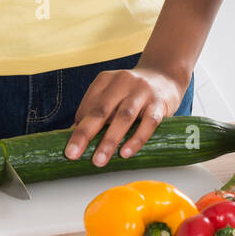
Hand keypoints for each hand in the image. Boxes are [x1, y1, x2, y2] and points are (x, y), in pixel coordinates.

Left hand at [65, 68, 184, 166]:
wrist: (165, 75)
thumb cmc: (133, 92)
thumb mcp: (113, 95)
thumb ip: (97, 111)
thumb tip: (74, 135)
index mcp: (106, 80)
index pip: (88, 105)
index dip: (77, 127)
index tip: (69, 148)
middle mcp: (122, 82)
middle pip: (101, 110)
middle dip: (85, 133)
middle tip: (73, 154)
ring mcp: (141, 92)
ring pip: (123, 117)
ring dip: (109, 140)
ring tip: (99, 160)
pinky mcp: (159, 103)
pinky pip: (148, 122)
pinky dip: (136, 139)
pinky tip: (126, 153)